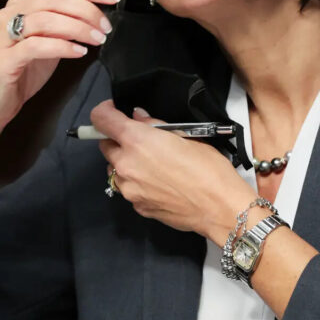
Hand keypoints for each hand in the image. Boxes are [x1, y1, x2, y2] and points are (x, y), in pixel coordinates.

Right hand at [0, 0, 121, 129]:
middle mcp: (10, 14)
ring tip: (96, 39)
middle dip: (86, 9)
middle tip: (105, 26)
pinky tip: (78, 52)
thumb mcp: (52, 35)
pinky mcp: (2, 60)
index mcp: (22, 3)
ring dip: (77, 28)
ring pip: (45, 19)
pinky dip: (61, 47)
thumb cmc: (21, 70)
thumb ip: (69, 8)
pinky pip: (35, 46)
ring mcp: (3, 36)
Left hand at [91, 100, 254, 243]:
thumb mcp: (186, 136)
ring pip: (115, 169)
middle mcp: (125, 164)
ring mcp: (129, 189)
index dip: (105, 112)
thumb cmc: (208, 167)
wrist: (219, 207)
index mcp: (136, 141)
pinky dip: (137, 183)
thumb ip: (155, 126)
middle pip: (105, 146)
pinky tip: (159, 184)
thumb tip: (138, 118)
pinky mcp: (137, 207)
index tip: (115, 112)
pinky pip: (129, 189)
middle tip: (141, 140)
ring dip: (126, 163)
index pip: (100, 119)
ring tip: (152, 165)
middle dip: (117, 140)